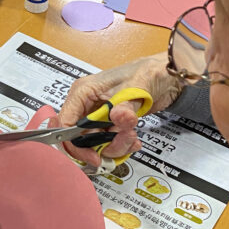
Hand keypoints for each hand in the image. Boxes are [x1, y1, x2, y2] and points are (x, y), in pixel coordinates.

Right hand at [56, 55, 182, 166]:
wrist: (163, 78)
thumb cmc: (145, 73)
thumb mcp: (136, 88)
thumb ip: (125, 106)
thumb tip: (117, 117)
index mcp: (83, 92)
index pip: (66, 123)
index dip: (76, 143)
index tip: (94, 155)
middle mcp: (86, 105)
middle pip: (80, 138)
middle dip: (102, 145)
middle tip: (124, 141)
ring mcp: (96, 115)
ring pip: (95, 144)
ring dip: (115, 145)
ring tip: (133, 136)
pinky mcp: (107, 124)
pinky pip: (107, 143)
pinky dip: (121, 145)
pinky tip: (133, 139)